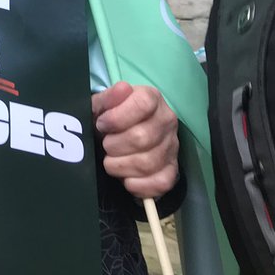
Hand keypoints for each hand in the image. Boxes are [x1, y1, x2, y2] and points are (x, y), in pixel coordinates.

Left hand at [92, 81, 178, 198]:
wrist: (122, 134)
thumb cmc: (109, 117)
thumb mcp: (101, 104)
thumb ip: (107, 97)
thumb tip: (123, 88)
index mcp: (152, 99)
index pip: (143, 104)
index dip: (117, 117)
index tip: (102, 124)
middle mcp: (167, 121)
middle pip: (142, 137)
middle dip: (113, 145)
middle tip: (105, 145)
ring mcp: (172, 146)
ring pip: (148, 163)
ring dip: (121, 166)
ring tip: (110, 161)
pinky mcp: (172, 169)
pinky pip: (161, 183)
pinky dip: (138, 185)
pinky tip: (125, 179)